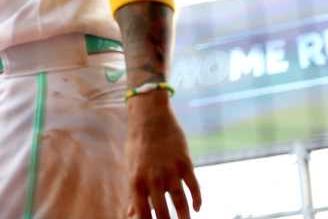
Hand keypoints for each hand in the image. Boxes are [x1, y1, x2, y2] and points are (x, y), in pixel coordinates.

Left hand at [125, 92, 201, 218]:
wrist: (149, 118)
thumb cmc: (137, 146)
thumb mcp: (131, 168)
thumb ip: (133, 193)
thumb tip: (130, 214)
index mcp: (135, 182)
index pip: (142, 213)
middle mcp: (153, 179)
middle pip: (162, 212)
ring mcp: (170, 171)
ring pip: (180, 202)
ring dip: (185, 217)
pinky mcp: (185, 163)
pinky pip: (194, 186)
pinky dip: (197, 199)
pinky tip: (197, 208)